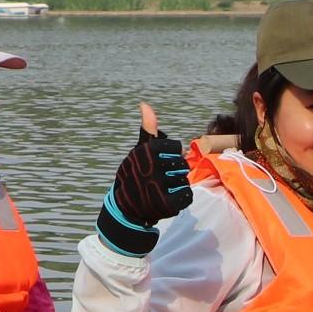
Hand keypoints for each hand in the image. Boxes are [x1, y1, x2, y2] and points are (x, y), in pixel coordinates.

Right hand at [98, 102, 191, 255]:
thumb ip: (148, 129)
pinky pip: (187, 196)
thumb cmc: (136, 173)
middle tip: (161, 178)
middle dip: (175, 171)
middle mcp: (150, 167)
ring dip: (177, 186)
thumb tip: (144, 104)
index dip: (170, 155)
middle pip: (182, 164)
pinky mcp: (165, 204)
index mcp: (146, 151)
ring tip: (162, 189)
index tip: (158, 162)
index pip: (176, 147)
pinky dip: (181, 198)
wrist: (125, 206)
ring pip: (185, 180)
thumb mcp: (139, 150)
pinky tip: (168, 199)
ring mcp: (158, 187)